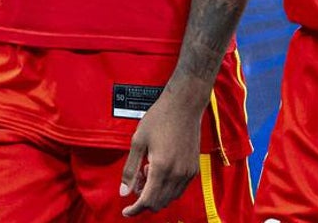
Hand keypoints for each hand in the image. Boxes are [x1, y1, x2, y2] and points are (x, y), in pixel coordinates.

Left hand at [119, 90, 202, 216]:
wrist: (184, 105)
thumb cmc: (160, 118)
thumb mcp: (138, 142)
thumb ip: (130, 170)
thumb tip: (123, 192)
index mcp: (161, 168)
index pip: (147, 201)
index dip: (135, 210)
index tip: (126, 211)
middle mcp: (177, 174)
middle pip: (159, 203)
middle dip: (144, 201)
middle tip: (136, 183)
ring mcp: (188, 172)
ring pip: (170, 198)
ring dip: (156, 194)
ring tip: (147, 172)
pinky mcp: (194, 168)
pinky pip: (179, 189)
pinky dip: (167, 188)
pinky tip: (160, 170)